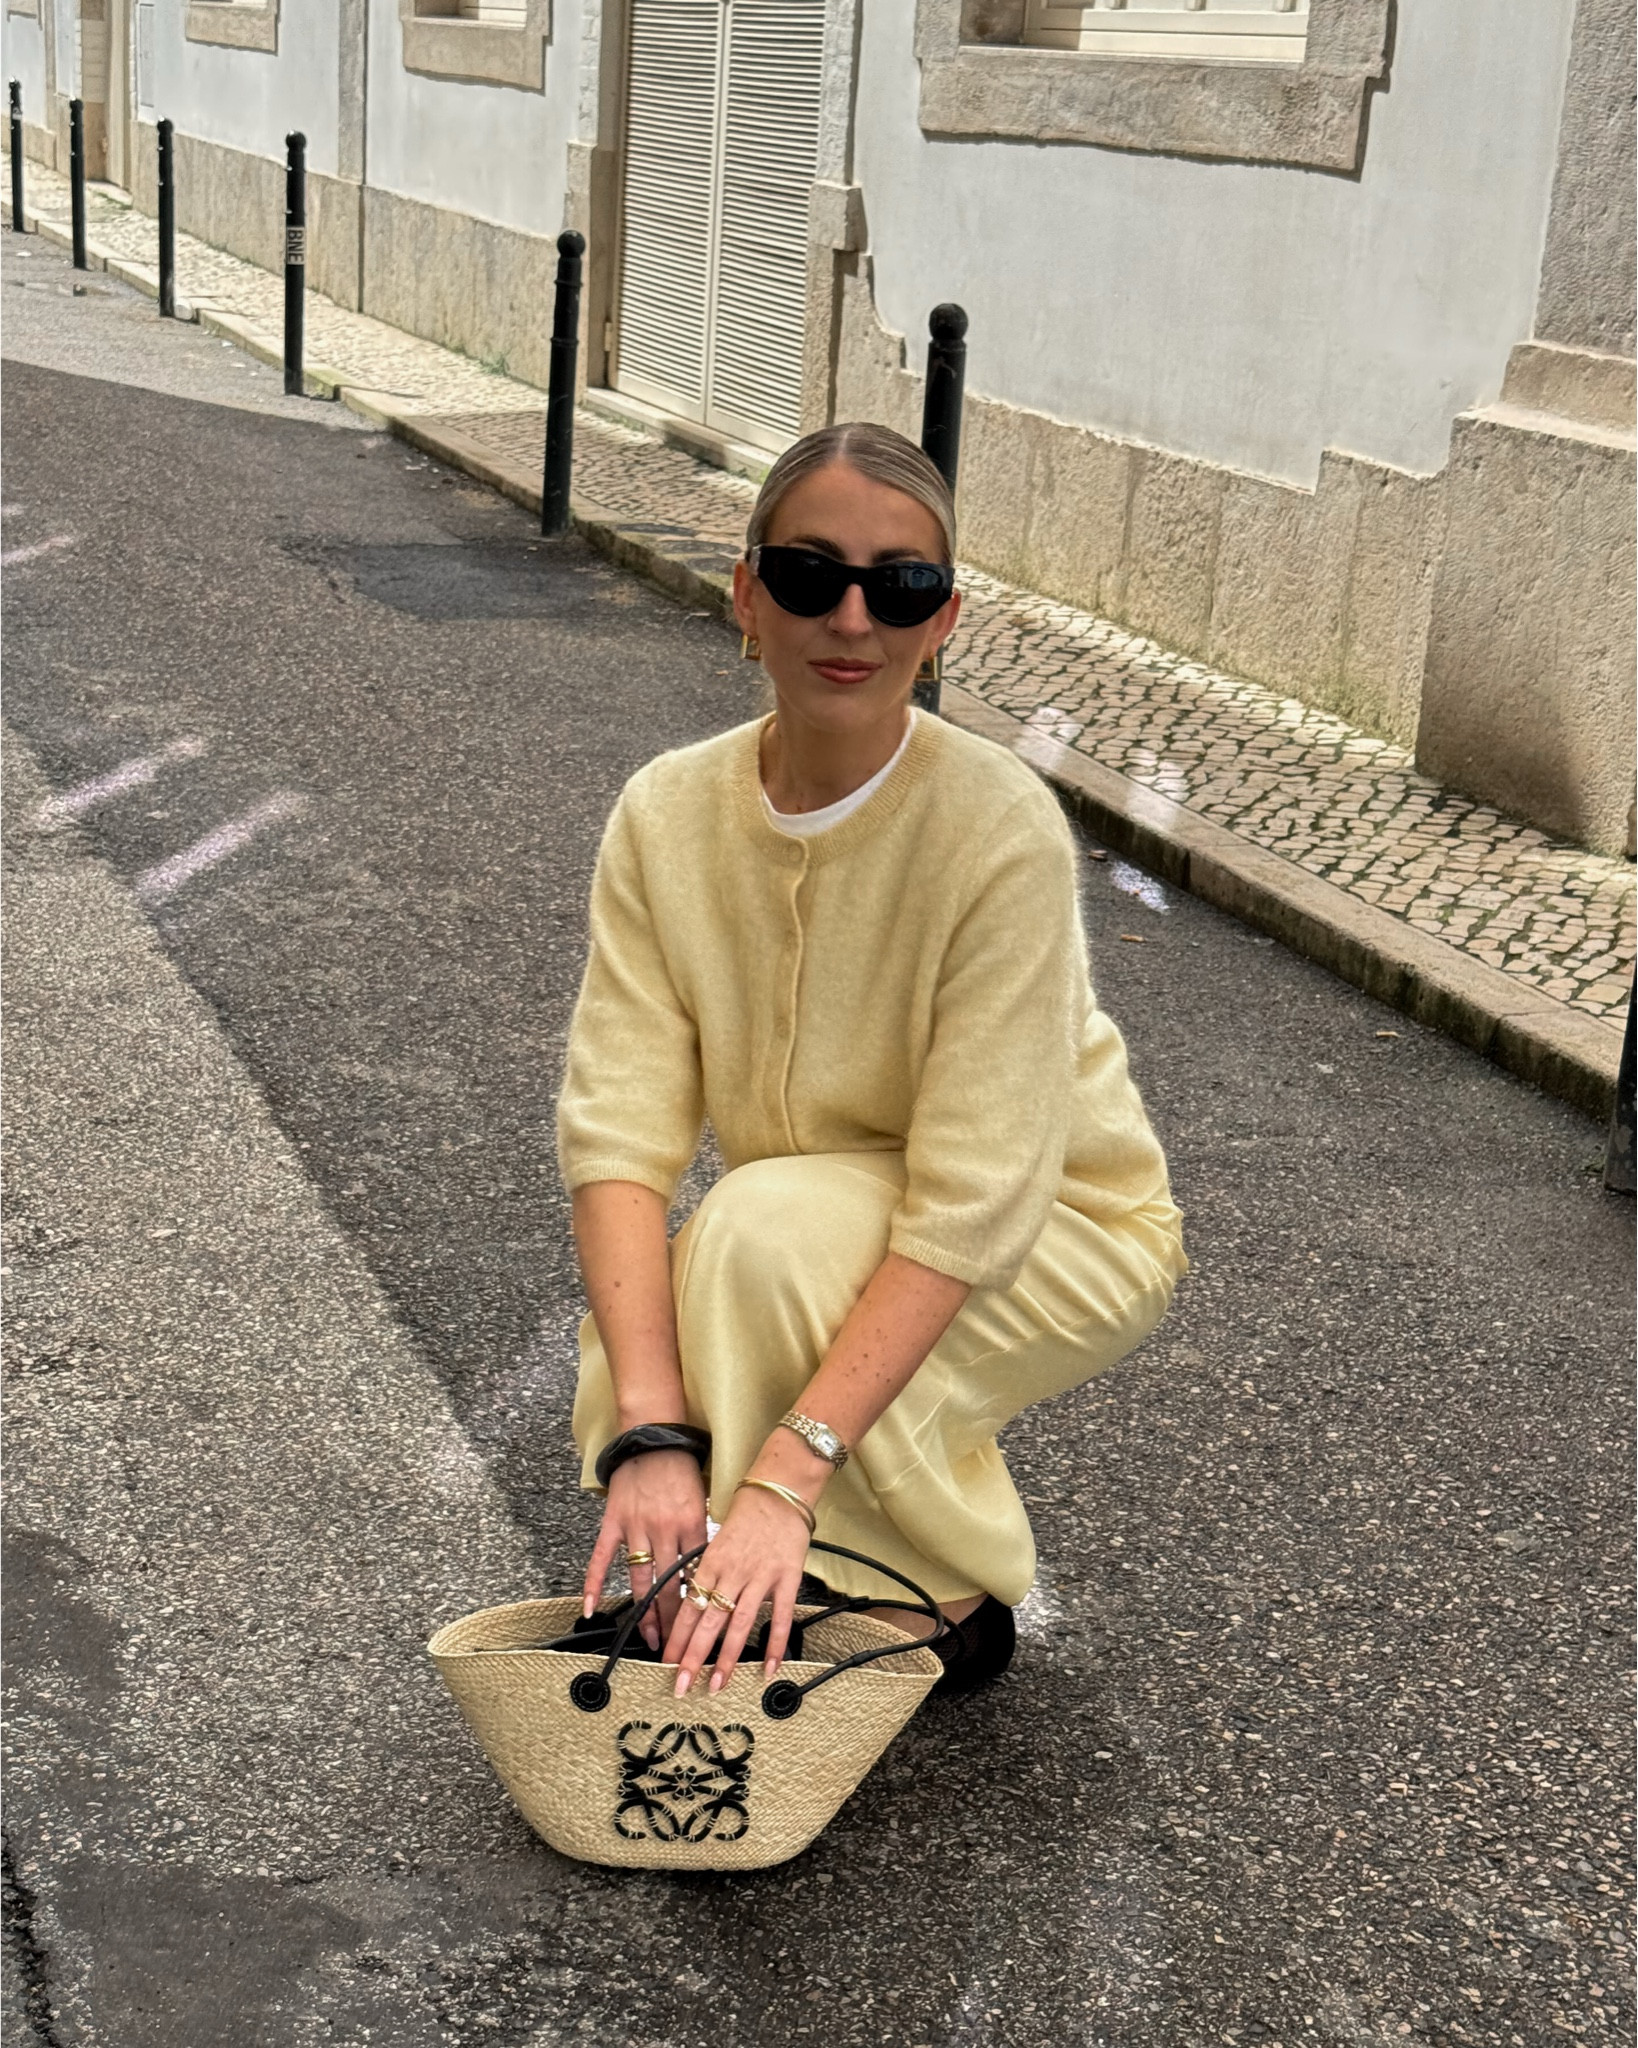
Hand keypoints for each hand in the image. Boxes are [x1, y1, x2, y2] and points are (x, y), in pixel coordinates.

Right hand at [582, 1450, 707, 1649]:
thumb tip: (705, 1573)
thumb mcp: (702, 1502)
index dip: (699, 1605)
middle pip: (669, 1585)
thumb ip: (701, 1536)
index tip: (701, 1629)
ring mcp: (636, 1528)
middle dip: (673, 1621)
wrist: (653, 1437)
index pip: (696, 1575)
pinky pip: (602, 1559)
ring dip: (645, 1613)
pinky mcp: (613, 1522)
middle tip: (676, 1648)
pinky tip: (591, 1609)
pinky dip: (595, 1585)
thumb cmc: (682, 1469)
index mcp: (692, 1524)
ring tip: (650, 1638)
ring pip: (641, 1579)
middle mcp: (664, 1530)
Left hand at [661, 1482, 814, 1696]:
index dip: (677, 1638)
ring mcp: (760, 1577)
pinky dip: (775, 1644)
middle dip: (694, 1657)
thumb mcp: (716, 1543)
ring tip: (717, 1684)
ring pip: (740, 1624)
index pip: (689, 1608)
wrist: (778, 1493)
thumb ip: (707, 1574)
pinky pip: (780, 1616)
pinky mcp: (786, 1579)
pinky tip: (769, 1668)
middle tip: (682, 1685)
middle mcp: (733, 1573)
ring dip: (728, 1659)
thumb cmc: (746, 1517)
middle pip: (709, 1622)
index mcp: (711, 1564)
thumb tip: (693, 1607)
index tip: (667, 1663)